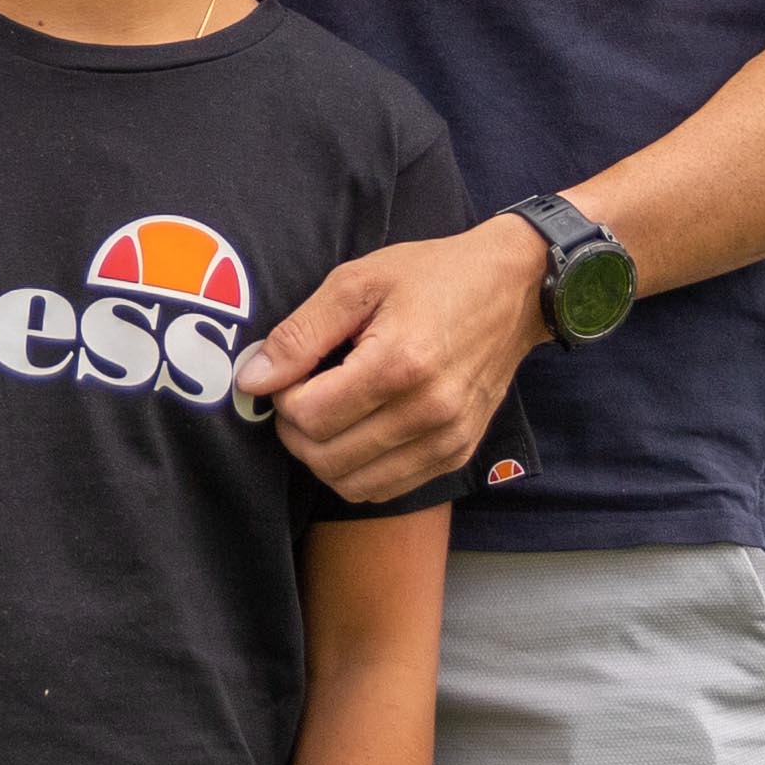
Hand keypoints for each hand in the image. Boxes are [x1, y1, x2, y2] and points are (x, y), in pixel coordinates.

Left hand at [235, 214, 547, 510]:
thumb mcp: (358, 282)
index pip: (310, 416)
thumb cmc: (433, 276)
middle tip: (300, 396)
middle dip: (296, 432)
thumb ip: (300, 333)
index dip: (283, 399)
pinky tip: (358, 432)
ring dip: (324, 457)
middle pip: (327, 458)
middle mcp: (428, 411)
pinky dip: (359, 471)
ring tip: (327, 414)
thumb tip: (252, 381)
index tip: (289, 375)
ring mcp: (447, 438)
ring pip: (353, 484)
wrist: (512, 290)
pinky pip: (387, 488)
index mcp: (399, 363)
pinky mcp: (458, 452)